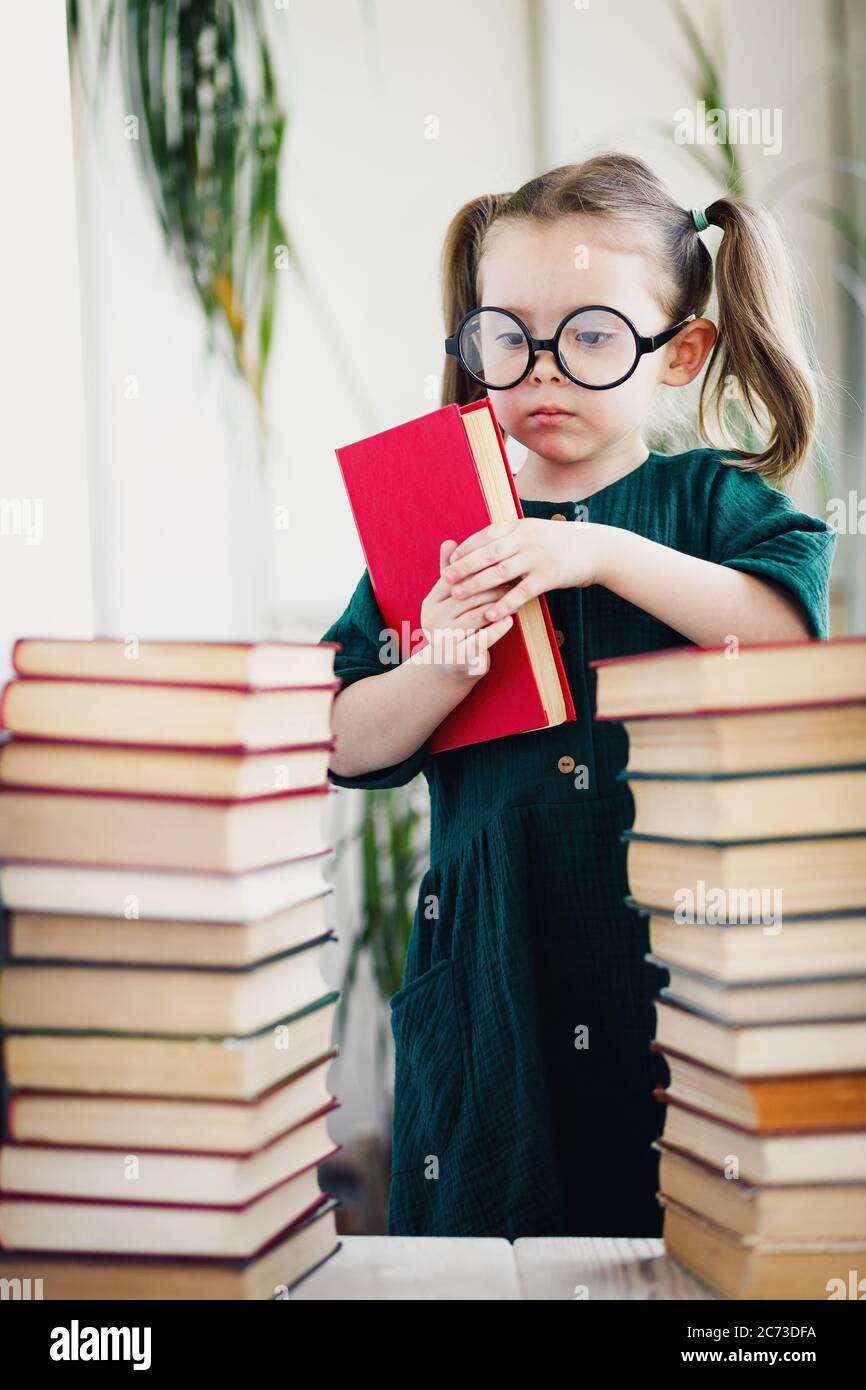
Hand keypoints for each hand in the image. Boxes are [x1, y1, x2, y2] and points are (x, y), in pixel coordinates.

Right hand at [415, 541, 515, 682]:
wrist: (453, 667)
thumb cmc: (456, 625)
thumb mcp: (452, 600)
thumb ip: (453, 573)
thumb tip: (448, 541)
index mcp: (429, 604)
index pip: (454, 579)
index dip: (477, 570)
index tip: (498, 561)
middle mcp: (432, 621)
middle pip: (467, 596)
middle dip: (492, 586)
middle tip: (514, 577)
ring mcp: (442, 641)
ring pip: (476, 616)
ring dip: (498, 605)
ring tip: (515, 596)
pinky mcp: (457, 658)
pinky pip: (482, 639)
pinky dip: (498, 629)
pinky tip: (509, 620)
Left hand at [442, 517, 601, 621]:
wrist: (597, 549)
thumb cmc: (562, 543)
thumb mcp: (535, 532)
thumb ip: (512, 537)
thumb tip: (486, 545)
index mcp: (520, 527)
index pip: (485, 536)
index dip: (465, 548)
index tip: (449, 560)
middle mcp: (526, 539)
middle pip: (488, 553)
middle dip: (464, 566)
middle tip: (446, 579)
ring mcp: (537, 557)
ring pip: (500, 572)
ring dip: (477, 584)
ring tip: (459, 595)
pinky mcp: (549, 576)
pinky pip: (522, 592)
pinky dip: (504, 604)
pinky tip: (490, 615)